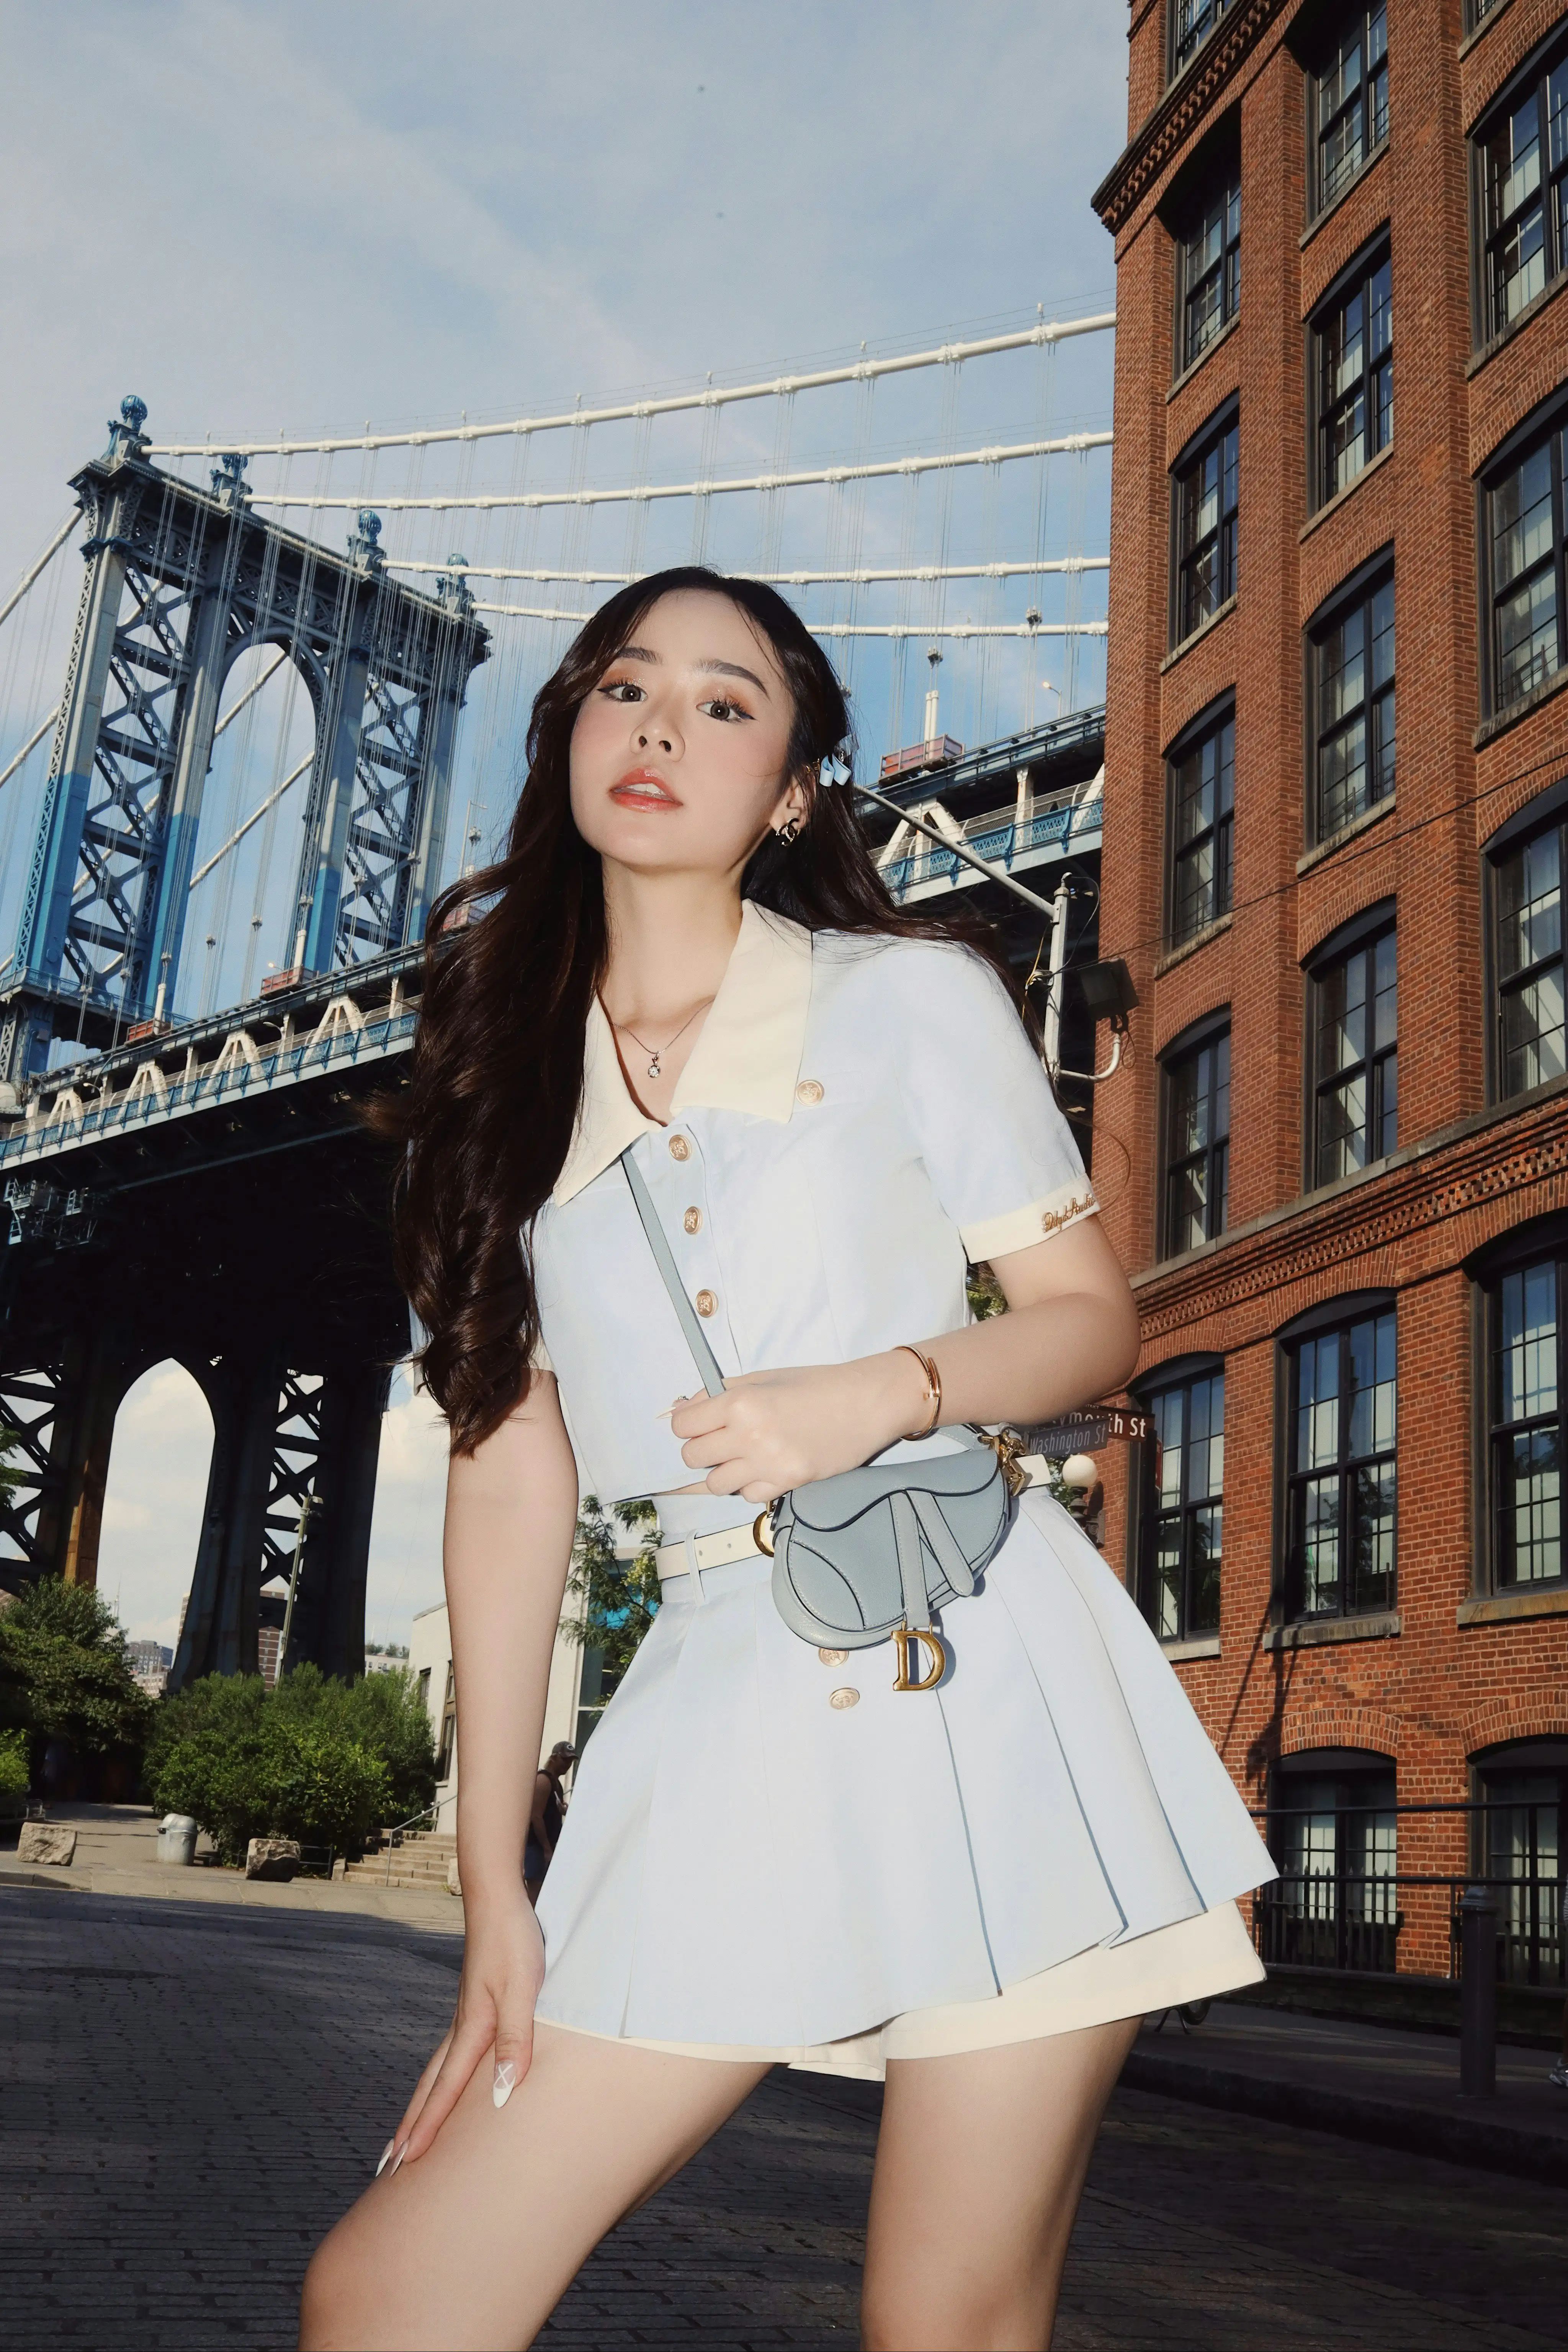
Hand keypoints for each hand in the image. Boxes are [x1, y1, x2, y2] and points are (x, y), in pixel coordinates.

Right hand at [379, 1897, 543, 2172]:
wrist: (498, 1898)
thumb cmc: (513, 1941)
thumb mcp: (523, 1990)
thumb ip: (515, 2040)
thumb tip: (499, 2094)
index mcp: (472, 2028)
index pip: (444, 2089)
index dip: (426, 2127)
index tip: (403, 2163)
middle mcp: (462, 2026)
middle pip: (430, 2086)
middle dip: (410, 2127)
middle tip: (388, 2165)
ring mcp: (466, 2014)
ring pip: (436, 2071)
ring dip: (422, 2105)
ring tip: (407, 2134)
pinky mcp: (476, 2004)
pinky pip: (451, 2054)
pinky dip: (440, 2079)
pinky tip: (445, 2082)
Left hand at [668, 1352, 927, 1501]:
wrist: (866, 1402)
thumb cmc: (818, 1385)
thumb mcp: (765, 1377)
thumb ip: (723, 1392)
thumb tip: (685, 1409)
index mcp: (740, 1402)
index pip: (683, 1426)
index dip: (686, 1425)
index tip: (696, 1424)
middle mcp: (748, 1435)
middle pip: (693, 1457)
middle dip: (700, 1449)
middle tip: (719, 1441)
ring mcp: (767, 1464)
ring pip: (715, 1484)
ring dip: (722, 1471)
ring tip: (739, 1458)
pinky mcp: (787, 1483)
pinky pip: (747, 1495)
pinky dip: (749, 1485)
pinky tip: (763, 1468)